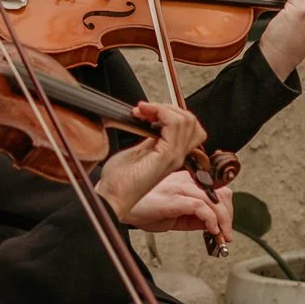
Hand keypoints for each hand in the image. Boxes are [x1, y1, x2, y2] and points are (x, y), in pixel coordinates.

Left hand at [94, 101, 207, 219]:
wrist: (112, 196)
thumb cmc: (120, 180)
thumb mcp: (138, 151)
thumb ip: (151, 137)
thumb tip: (153, 120)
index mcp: (172, 154)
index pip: (188, 127)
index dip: (170, 112)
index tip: (146, 110)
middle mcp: (177, 155)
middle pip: (192, 122)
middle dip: (169, 107)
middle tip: (145, 109)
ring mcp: (174, 156)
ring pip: (186, 120)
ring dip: (162, 108)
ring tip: (142, 110)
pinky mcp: (166, 156)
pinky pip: (174, 125)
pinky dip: (160, 112)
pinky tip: (144, 114)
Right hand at [122, 172, 232, 242]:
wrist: (117, 205)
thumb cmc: (142, 208)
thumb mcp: (174, 213)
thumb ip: (193, 216)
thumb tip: (214, 226)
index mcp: (186, 181)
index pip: (218, 190)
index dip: (227, 209)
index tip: (227, 227)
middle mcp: (185, 181)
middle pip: (222, 194)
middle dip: (228, 216)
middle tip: (226, 235)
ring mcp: (179, 188)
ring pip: (214, 200)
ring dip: (223, 221)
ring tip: (222, 237)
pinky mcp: (173, 198)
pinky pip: (201, 207)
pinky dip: (211, 220)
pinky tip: (211, 231)